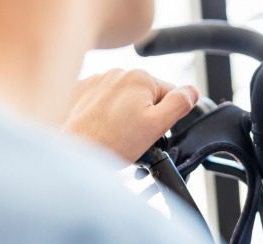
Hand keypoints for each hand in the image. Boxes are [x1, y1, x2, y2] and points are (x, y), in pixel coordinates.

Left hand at [62, 69, 198, 161]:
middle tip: (133, 139)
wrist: (70, 151)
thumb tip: (192, 91)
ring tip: (114, 138)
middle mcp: (117, 73)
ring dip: (124, 117)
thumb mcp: (156, 126)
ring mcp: (96, 81)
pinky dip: (103, 116)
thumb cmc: (110, 143)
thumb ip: (179, 104)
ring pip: (123, 101)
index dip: (166, 118)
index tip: (152, 134)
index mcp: (140, 78)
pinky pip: (101, 103)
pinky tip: (99, 132)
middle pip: (146, 97)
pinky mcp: (79, 92)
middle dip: (144, 117)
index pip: (170, 95)